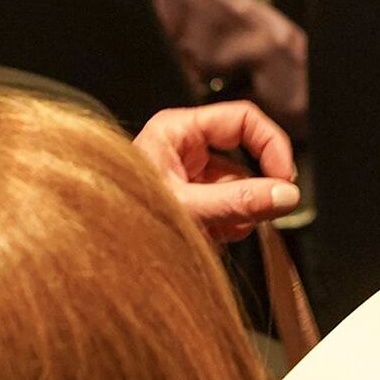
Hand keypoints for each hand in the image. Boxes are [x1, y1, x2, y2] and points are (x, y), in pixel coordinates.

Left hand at [134, 100, 299, 240]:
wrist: (94, 259)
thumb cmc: (119, 224)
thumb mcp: (188, 209)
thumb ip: (238, 201)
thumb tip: (285, 195)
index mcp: (178, 130)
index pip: (244, 119)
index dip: (271, 145)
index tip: (285, 179)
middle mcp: (184, 149)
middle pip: (246, 156)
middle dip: (253, 189)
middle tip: (261, 212)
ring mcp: (190, 176)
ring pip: (241, 186)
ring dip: (240, 213)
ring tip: (218, 232)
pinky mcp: (193, 202)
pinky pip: (229, 207)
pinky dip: (230, 226)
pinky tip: (212, 239)